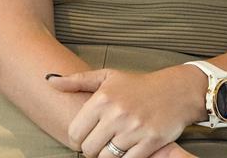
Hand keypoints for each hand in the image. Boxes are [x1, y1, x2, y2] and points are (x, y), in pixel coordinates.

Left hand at [47, 66, 204, 157]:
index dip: (77, 139)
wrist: (176, 91)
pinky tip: (128, 148)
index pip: (75, 133)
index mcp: (103, 98)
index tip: (85, 137)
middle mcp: (116, 113)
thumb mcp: (107, 77)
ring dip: (108, 156)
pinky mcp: (150, 142)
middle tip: (101, 142)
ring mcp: (134, 129)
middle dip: (93, 149)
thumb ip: (77, 81)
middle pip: (89, 149)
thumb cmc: (138, 85)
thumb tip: (50, 81)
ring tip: (114, 145)